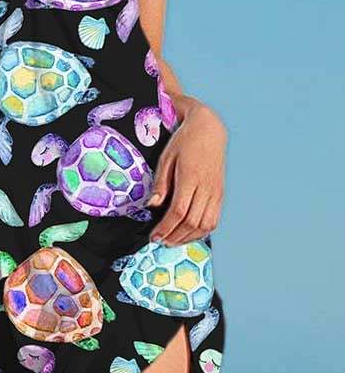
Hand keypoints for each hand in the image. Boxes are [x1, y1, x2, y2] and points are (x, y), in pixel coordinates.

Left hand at [146, 101, 226, 245]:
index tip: (153, 236)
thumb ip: (160, 183)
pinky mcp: (220, 194)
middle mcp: (206, 187)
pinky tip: (188, 233)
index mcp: (190, 177)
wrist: (209, 130)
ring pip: (205, 225)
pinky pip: (214, 220)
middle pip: (191, 222)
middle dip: (174, 237)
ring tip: (172, 241)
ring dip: (188, 238)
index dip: (165, 228)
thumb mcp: (166, 157)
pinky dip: (201, 232)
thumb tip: (152, 205)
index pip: (178, 211)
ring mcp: (216, 192)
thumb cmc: (184, 142)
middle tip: (159, 242)